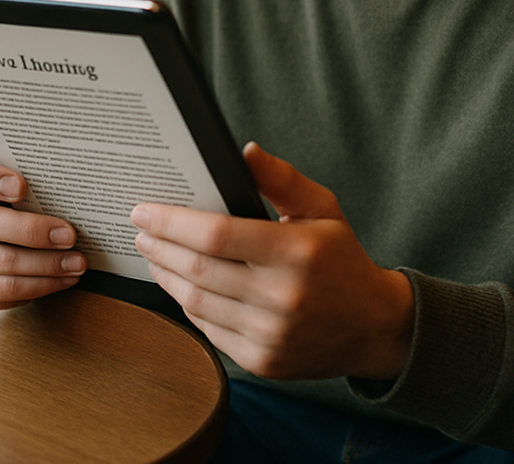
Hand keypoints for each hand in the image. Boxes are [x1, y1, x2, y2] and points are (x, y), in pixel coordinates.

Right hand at [0, 147, 86, 308]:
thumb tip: (69, 175)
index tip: (22, 187)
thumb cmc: (18, 179)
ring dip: (42, 265)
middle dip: (30, 231)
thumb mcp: (19, 163)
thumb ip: (30, 164)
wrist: (5, 207)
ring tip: (75, 262)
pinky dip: (37, 286)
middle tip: (69, 235)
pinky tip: (62, 278)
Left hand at [131, 142, 413, 381]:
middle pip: (199, 269)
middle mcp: (283, 297)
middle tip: (140, 229)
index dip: (173, 222)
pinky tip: (181, 283)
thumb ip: (283, 179)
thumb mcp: (324, 208)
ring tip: (153, 254)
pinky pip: (209, 329)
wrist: (373, 326)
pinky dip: (187, 303)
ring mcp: (270, 335)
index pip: (218, 234)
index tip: (144, 210)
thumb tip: (245, 152)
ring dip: (166, 275)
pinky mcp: (262, 362)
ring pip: (197, 302)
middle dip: (160, 246)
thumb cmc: (342, 258)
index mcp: (297, 251)